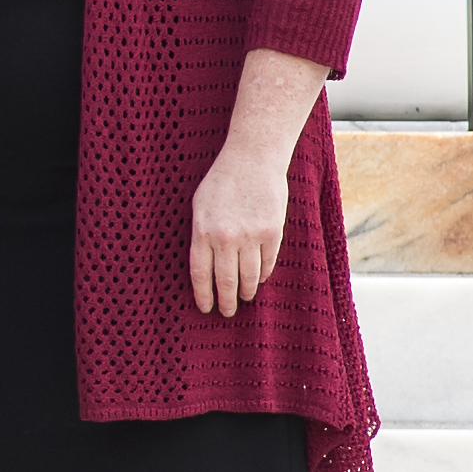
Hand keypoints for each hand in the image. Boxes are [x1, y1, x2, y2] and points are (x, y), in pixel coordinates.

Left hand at [190, 141, 287, 317]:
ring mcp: (251, 236)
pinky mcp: (272, 232)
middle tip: (227, 312)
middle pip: (226, 280)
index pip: (201, 274)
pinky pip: (267, 262)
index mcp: (202, 231)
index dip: (203, 295)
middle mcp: (225, 237)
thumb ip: (201, 235)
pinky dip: (263, 274)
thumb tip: (205, 267)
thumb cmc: (222, 181)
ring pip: (249, 276)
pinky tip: (258, 279)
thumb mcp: (200, 205)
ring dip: (246, 290)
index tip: (206, 308)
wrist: (253, 159)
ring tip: (244, 298)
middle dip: (226, 301)